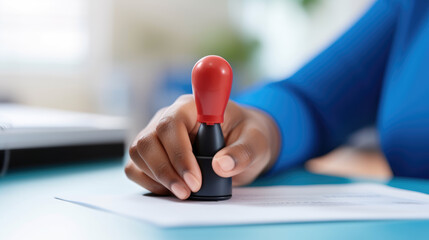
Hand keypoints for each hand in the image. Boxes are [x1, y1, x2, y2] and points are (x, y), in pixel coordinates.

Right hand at [125, 94, 279, 199]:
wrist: (241, 142)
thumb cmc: (248, 136)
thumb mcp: (256, 142)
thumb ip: (243, 152)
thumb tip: (221, 166)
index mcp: (193, 107)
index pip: (171, 124)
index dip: (178, 153)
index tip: (195, 180)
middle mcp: (169, 116)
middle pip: (148, 140)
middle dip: (166, 171)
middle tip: (188, 193)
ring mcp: (157, 134)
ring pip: (138, 153)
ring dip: (156, 178)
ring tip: (183, 192)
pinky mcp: (152, 152)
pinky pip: (135, 167)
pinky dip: (149, 182)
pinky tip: (171, 189)